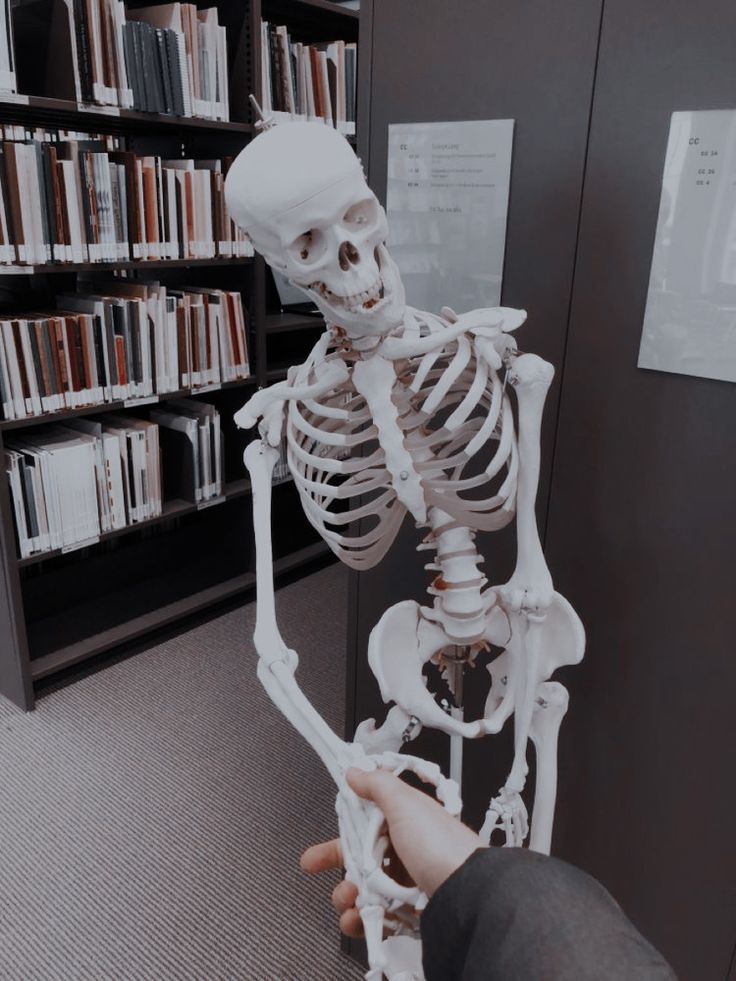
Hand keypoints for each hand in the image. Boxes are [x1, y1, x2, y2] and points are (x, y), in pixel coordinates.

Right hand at [300, 766, 482, 936]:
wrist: (469, 894)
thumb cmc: (443, 846)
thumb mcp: (407, 804)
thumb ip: (378, 785)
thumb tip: (356, 771)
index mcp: (405, 822)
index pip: (365, 824)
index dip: (340, 831)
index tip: (320, 843)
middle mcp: (405, 852)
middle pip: (360, 859)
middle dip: (337, 867)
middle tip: (318, 870)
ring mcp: (406, 883)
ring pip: (364, 889)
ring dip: (347, 895)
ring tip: (348, 897)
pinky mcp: (408, 912)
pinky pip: (376, 917)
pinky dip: (361, 920)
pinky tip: (358, 918)